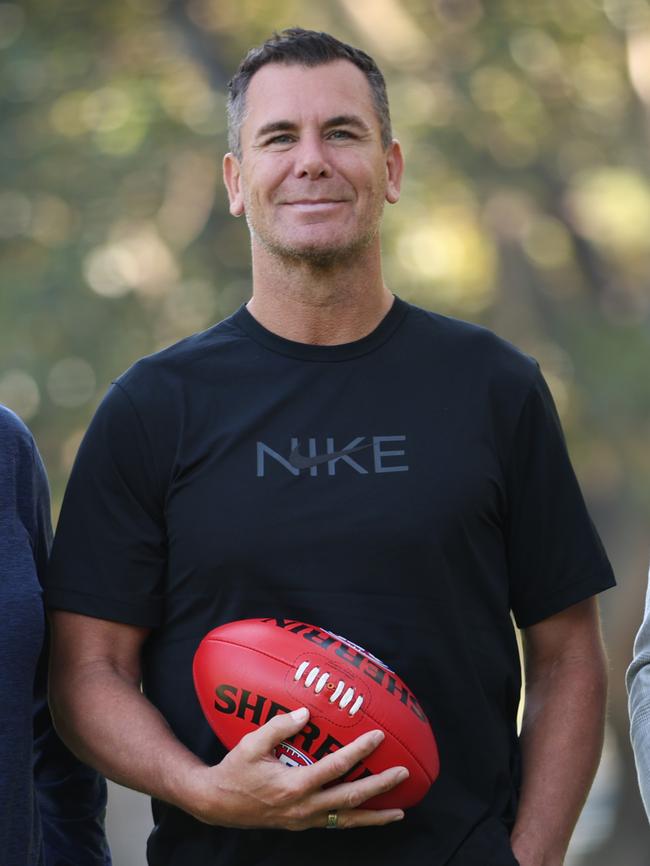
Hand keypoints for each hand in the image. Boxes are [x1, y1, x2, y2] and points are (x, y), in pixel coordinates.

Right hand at [187, 707, 407, 829]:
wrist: (218, 804)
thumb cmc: (235, 770)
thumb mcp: (251, 744)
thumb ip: (279, 726)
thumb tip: (306, 713)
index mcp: (294, 785)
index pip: (336, 767)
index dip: (360, 751)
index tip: (378, 737)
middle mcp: (304, 806)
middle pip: (351, 797)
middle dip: (380, 786)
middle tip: (403, 773)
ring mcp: (304, 819)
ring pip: (347, 819)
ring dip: (375, 815)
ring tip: (399, 811)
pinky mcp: (302, 823)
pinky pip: (335, 824)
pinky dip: (356, 820)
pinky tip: (369, 816)